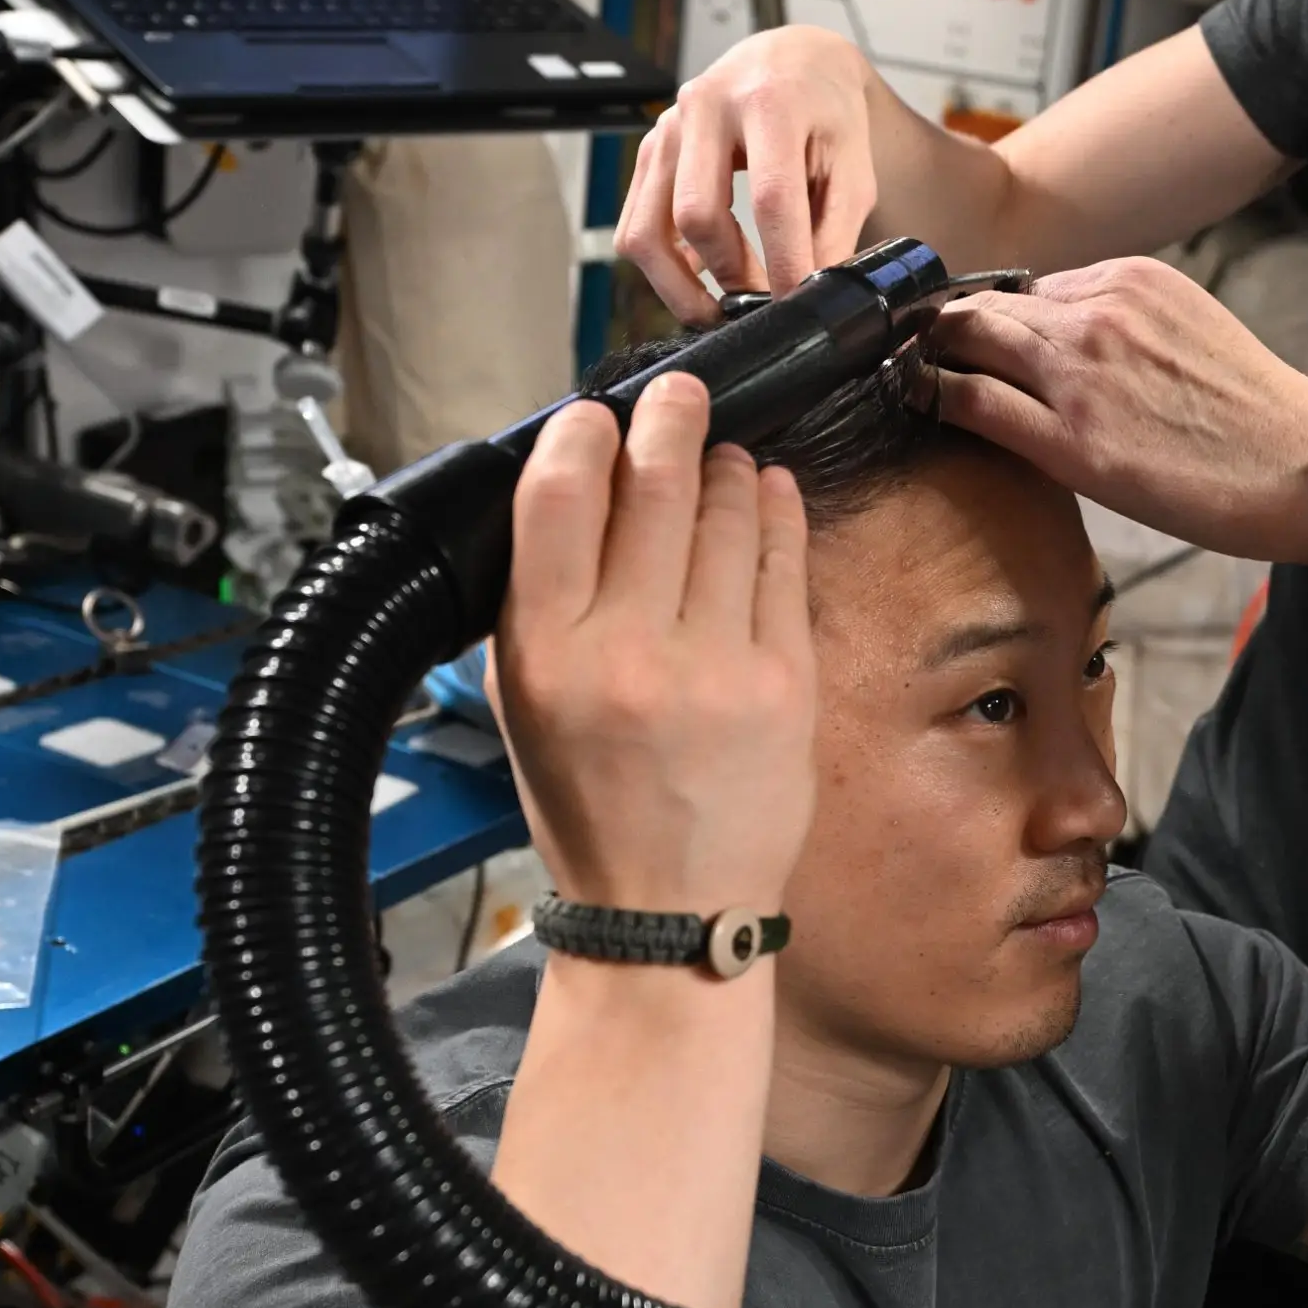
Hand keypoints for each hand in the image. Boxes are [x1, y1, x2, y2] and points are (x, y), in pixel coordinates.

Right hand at [492, 373, 816, 917]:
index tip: (595, 417)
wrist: (671, 912)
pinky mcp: (786, 680)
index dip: (580, 435)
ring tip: (717, 453)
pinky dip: (774, 509)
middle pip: (652, 484)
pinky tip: (765, 489)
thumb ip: (534, 605)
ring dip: (723, 462)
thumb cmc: (589, 807)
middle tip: (676, 394)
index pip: (556, 497)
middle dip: (668, 418)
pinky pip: (783, 560)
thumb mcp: (520, 707)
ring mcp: (715, 664)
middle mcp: (628, 651)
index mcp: (545, 655)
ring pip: (725, 510)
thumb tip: (567, 495)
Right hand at [616, 24, 882, 323]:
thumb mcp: (853, 166)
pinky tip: (699, 276)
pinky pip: (636, 226)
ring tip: (722, 311)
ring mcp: (667, 128)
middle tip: (763, 303)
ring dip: (682, 286)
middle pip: (697, 215)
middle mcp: (707, 107)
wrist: (790, 62)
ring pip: (648, 230)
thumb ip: (837, 229)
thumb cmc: (826, 114)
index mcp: (769, 101)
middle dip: (731, 274)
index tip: (796, 302)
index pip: (770, 197)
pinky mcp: (648, 151)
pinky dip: (663, 266)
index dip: (782, 260)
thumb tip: (810, 292)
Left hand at [934, 259, 1307, 561]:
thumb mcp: (1192, 326)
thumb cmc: (1256, 417)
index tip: (967, 338)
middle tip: (911, 353)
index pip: (1030, 287)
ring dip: (929, 356)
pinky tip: (919, 405)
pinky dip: (934, 395)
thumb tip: (1067, 343)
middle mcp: (1099, 310)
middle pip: (986, 305)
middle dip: (944, 328)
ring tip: (904, 376)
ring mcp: (1081, 372)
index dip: (991, 316)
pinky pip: (974, 401)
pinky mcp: (1072, 439)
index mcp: (1132, 277)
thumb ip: (1127, 322)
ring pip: (968, 340)